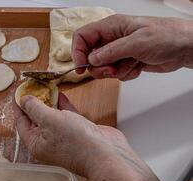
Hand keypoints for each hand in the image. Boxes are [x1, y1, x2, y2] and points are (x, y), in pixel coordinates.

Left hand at [14, 93, 170, 180]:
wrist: (107, 154)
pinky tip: (59, 94)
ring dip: (48, 101)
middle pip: (36, 119)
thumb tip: (24, 100)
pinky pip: (66, 116)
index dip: (19, 106)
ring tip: (44, 86)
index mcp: (36, 144)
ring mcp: (64, 137)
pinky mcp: (78, 131)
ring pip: (52, 116)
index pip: (21, 122)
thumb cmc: (76, 142)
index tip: (18, 91)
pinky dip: (62, 105)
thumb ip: (35, 108)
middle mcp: (48, 142)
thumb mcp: (48, 120)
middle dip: (34, 102)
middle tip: (32, 86)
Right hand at [72, 14, 192, 80]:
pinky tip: (138, 66)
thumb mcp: (136, 43)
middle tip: (112, 70)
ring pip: (103, 67)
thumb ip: (111, 51)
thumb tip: (91, 59)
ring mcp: (119, 51)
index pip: (83, 37)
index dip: (78, 52)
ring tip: (131, 64)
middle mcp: (112, 39)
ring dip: (116, 71)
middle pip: (90, 55)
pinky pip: (117, 73)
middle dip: (100, 67)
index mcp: (111, 27)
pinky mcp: (126, 61)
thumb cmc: (166, 36)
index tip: (81, 67)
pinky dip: (126, 74)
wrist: (185, 48)